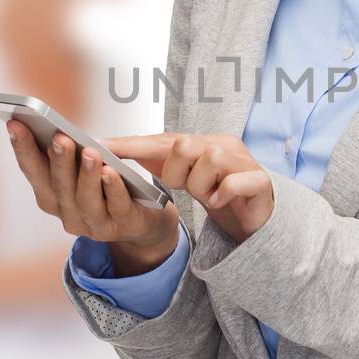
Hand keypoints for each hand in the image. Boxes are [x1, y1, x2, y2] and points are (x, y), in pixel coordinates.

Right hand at [5, 124, 180, 265]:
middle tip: (59, 138)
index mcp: (56, 195)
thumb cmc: (116, 186)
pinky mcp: (126, 226)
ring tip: (89, 152)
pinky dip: (113, 189)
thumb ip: (78, 151)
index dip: (23, 149)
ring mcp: (96, 224)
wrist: (152, 215)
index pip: (34, 171)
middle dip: (57, 161)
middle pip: (57, 187)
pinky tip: (111, 172)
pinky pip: (116, 207)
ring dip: (86, 175)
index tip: (15, 123)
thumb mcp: (93, 164)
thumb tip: (63, 133)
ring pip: (85, 200)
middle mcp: (70, 213)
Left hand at [100, 133, 274, 244]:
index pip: (159, 140)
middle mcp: (222, 144)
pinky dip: (223, 195)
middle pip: (184, 144)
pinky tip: (222, 202)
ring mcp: (243, 160)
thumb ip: (160, 163)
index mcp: (201, 143)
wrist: (258, 218)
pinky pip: (233, 182)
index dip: (129, 145)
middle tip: (187, 186)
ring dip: (201, 185)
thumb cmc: (219, 194)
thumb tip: (118, 153)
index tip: (99, 147)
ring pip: (209, 159)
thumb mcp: (185, 180)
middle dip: (177, 172)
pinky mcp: (259, 180)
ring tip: (208, 195)